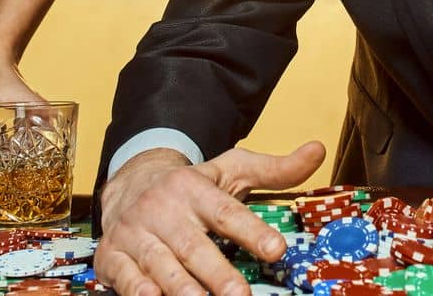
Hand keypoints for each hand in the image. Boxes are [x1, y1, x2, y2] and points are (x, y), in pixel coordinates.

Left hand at [0, 48, 43, 154]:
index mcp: (35, 106)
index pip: (53, 129)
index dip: (53, 146)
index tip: (47, 162)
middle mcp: (36, 107)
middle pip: (45, 132)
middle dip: (39, 151)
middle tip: (29, 170)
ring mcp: (29, 105)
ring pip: (35, 128)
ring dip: (29, 143)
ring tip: (19, 163)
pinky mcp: (19, 105)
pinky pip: (25, 124)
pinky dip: (19, 135)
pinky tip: (7, 145)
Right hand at [95, 140, 325, 295]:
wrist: (129, 182)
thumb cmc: (189, 186)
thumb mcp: (231, 171)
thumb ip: (275, 170)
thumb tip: (319, 151)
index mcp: (195, 188)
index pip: (227, 212)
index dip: (252, 231)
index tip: (277, 249)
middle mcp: (164, 210)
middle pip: (195, 246)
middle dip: (218, 274)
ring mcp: (137, 234)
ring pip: (161, 265)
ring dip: (182, 288)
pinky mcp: (114, 256)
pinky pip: (127, 277)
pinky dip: (139, 290)